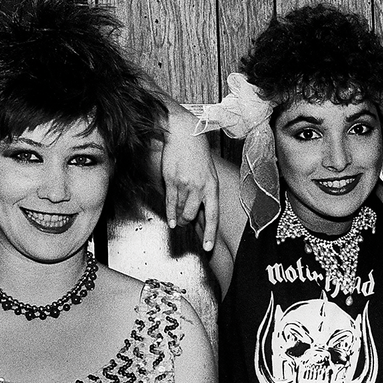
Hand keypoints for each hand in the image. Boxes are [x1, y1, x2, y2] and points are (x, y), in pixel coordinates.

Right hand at [158, 108, 219, 250]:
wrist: (183, 134)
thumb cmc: (197, 154)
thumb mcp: (209, 173)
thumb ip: (206, 191)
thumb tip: (200, 211)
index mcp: (213, 186)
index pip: (213, 215)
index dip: (210, 233)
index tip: (208, 248)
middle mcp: (199, 187)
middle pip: (192, 215)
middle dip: (188, 222)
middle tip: (186, 224)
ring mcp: (184, 184)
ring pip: (180, 210)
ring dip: (179, 218)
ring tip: (179, 220)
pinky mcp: (170, 180)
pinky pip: (169, 203)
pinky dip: (170, 214)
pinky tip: (171, 222)